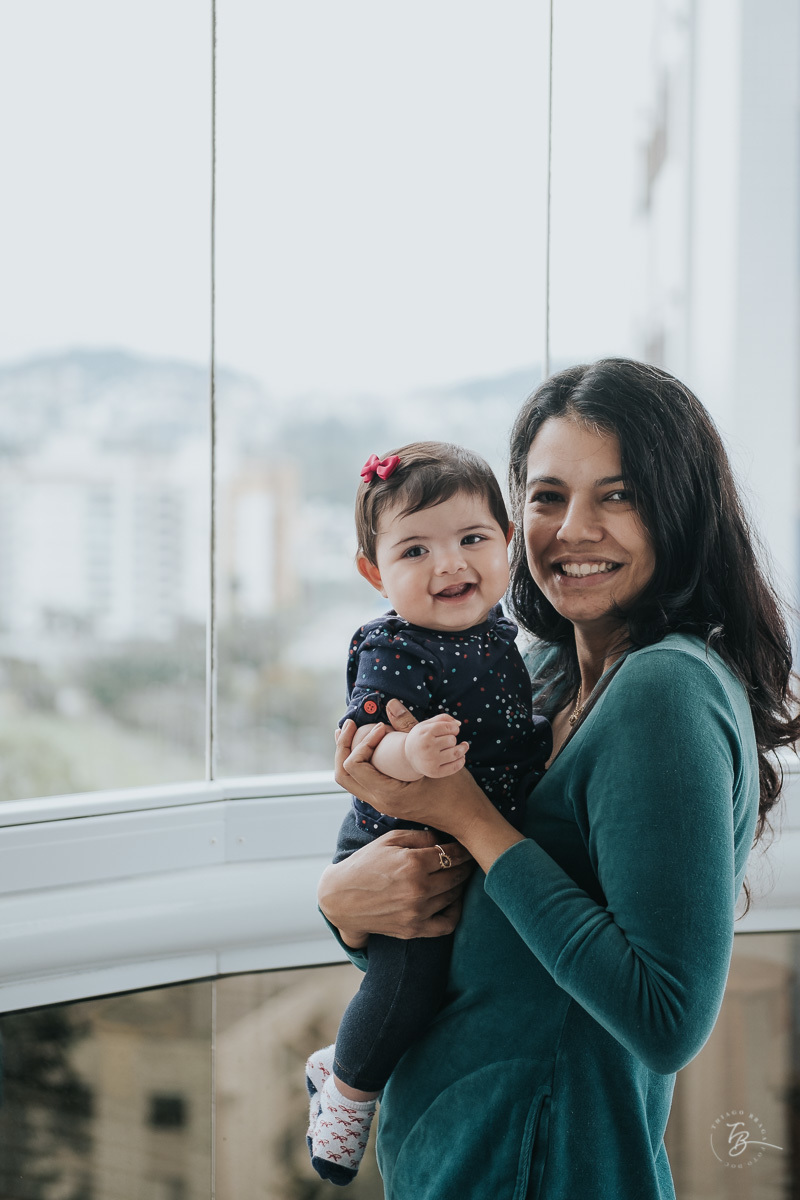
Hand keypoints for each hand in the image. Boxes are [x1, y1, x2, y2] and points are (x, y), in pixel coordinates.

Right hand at [318, 827, 472, 945]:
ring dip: (460, 885)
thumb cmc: (364, 864)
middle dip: (465, 865)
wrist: (341, 898)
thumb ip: (420, 836)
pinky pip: (447, 923)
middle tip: (469, 860)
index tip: (467, 847)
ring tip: (459, 876)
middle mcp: (418, 889)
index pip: (451, 854)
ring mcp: (417, 912)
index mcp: (412, 863)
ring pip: (454, 896)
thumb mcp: (389, 840)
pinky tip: (453, 900)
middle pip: (456, 875)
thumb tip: (444, 839)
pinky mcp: (414, 929)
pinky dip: (455, 911)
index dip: (463, 850)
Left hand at [335, 699, 525, 873]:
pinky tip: (367, 746)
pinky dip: (360, 762)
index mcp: (387, 795)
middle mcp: (380, 802)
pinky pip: (363, 782)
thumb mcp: (434, 757)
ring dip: (348, 754)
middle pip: (343, 775)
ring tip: (350, 731)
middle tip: (349, 724)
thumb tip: (390, 702)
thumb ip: (410, 728)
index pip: (354, 765)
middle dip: (342, 747)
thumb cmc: (456, 791)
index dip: (362, 741)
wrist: (468, 818)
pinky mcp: (389, 800)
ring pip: (350, 780)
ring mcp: (383, 804)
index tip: (383, 727)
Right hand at [405, 713, 468, 777]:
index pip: (448, 728)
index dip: (454, 728)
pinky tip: (461, 757)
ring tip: (464, 746)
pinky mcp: (435, 772)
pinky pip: (455, 767)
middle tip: (448, 740)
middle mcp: (427, 748)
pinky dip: (461, 761)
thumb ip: (442, 719)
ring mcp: (431, 761)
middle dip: (453, 739)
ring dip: (462, 749)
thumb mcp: (426, 725)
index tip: (453, 730)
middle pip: (452, 740)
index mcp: (424, 733)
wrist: (408, 756)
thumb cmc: (421, 737)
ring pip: (456, 753)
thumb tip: (459, 724)